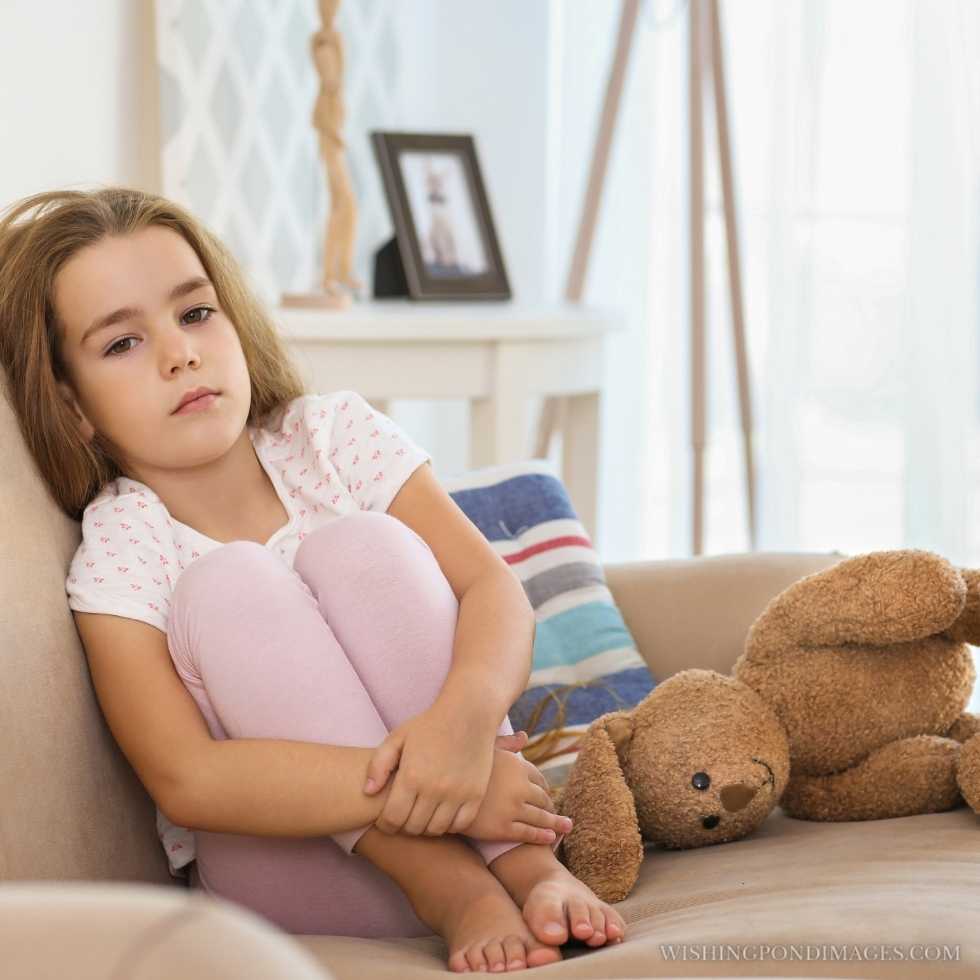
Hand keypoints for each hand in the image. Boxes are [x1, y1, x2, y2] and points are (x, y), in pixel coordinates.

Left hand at [363, 701, 523, 836]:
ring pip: (436, 830)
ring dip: (426, 827)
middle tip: (404, 817)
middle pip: (413, 827)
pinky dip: (449, 824)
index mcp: (411, 776)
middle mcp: (434, 789)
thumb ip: (379, 764)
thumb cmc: (430, 725)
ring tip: (422, 816)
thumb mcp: (398, 737)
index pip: (392, 819)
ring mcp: (457, 793)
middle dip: (404, 826)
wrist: (469, 713)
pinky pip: (460, 825)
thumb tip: (368, 792)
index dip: (385, 825)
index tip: (386, 820)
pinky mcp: (475, 794)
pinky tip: (443, 813)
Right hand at [461, 747, 572, 844]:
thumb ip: (506, 744)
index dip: (545, 789)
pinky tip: (551, 838)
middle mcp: (518, 786)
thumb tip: (524, 736)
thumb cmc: (458, 765)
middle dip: (551, 806)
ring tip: (565, 827)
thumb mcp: (482, 750)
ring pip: (541, 818)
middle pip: (543, 799)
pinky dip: (542, 836)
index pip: (539, 780)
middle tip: (557, 814)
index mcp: (516, 766)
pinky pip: (528, 834)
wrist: (439, 793)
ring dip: (555, 823)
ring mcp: (512, 808)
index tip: (547, 796)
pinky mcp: (503, 828)